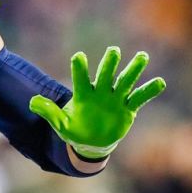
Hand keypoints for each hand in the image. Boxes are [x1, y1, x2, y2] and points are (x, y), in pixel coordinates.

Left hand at [29, 47, 165, 158]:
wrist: (92, 142)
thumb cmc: (75, 130)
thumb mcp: (61, 125)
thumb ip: (49, 113)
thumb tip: (32, 102)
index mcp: (83, 95)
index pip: (80, 79)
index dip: (80, 68)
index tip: (78, 57)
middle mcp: (101, 92)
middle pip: (106, 75)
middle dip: (109, 64)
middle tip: (113, 51)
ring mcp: (115, 99)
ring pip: (125, 81)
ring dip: (133, 70)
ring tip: (142, 56)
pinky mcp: (128, 109)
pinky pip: (139, 98)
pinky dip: (149, 91)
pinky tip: (159, 82)